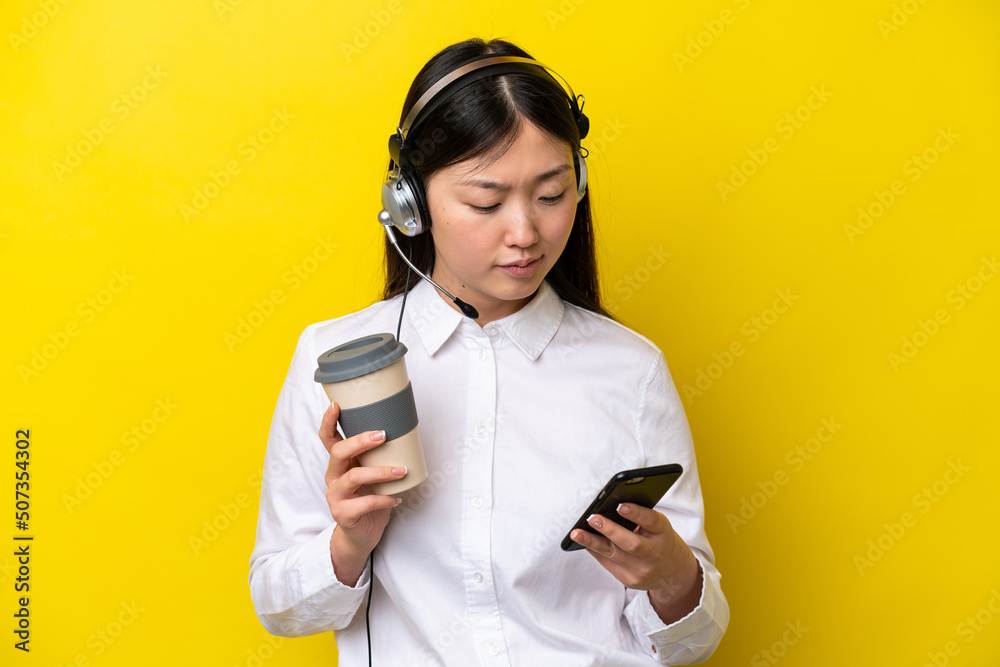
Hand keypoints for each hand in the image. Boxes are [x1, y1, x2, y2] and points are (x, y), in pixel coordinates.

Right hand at [319, 402, 405, 584]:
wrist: (362, 534)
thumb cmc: (369, 498)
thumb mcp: (372, 473)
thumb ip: (379, 457)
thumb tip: (407, 431)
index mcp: (339, 463)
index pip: (328, 438)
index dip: (329, 421)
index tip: (336, 405)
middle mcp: (333, 476)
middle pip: (338, 452)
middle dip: (360, 441)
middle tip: (383, 435)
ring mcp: (336, 496)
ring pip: (354, 477)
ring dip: (380, 472)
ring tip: (401, 471)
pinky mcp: (343, 514)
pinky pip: (364, 504)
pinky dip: (384, 499)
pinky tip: (397, 498)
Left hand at [570, 503, 702, 623]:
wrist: (672, 572)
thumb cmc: (659, 539)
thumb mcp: (658, 526)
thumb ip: (640, 517)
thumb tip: (608, 506)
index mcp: (663, 533)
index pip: (652, 521)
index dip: (636, 513)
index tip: (620, 505)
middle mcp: (654, 553)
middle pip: (631, 543)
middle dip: (609, 530)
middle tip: (591, 518)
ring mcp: (642, 570)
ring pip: (613, 555)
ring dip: (592, 542)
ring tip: (576, 533)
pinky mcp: (630, 580)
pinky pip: (607, 563)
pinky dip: (594, 551)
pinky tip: (584, 542)